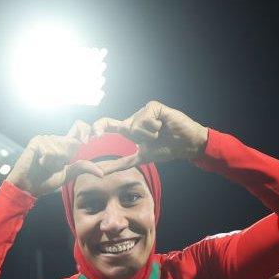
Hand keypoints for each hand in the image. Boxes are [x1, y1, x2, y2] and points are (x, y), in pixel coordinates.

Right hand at [5, 121, 102, 196]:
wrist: (28, 187)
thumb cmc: (46, 181)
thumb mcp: (68, 175)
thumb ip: (82, 168)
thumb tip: (102, 173)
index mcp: (65, 145)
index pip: (79, 128)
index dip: (86, 130)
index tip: (87, 141)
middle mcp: (56, 140)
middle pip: (71, 141)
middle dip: (64, 158)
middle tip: (52, 166)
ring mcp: (46, 139)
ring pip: (60, 147)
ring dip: (53, 161)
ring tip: (43, 165)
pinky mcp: (36, 141)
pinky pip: (49, 150)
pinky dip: (46, 160)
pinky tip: (38, 162)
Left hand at [91, 101, 207, 172]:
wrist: (186, 145)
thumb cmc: (166, 149)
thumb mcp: (139, 158)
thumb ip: (120, 163)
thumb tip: (101, 172)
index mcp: (130, 128)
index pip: (108, 125)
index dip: (97, 128)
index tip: (92, 138)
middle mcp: (135, 117)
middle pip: (122, 127)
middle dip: (139, 138)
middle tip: (154, 138)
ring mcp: (143, 111)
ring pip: (134, 125)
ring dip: (149, 135)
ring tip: (160, 133)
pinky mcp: (153, 106)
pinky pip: (145, 120)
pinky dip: (155, 128)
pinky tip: (164, 126)